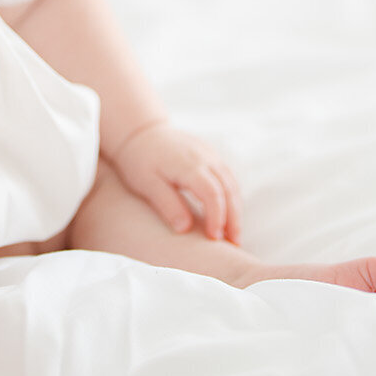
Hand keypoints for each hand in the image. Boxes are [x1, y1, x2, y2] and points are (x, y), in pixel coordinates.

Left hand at [111, 121, 241, 242]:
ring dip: (236, 209)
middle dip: (234, 218)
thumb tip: (185, 229)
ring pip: (231, 183)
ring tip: (234, 235)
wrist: (141, 131)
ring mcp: (210, 154)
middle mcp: (205, 158)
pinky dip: (231, 197)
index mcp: (188, 165)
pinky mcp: (211, 155)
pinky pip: (227, 177)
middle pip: (228, 190)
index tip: (215, 239)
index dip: (217, 218)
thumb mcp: (147, 184)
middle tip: (235, 244)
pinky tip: (228, 214)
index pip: (212, 194)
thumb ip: (167, 204)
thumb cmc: (140, 159)